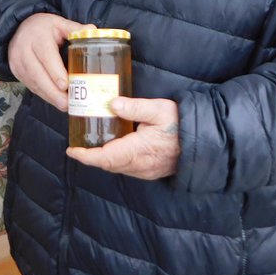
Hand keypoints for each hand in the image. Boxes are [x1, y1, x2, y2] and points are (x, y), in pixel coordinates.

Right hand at [8, 13, 93, 111]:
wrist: (20, 30)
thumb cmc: (43, 28)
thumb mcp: (58, 23)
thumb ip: (74, 28)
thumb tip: (92, 30)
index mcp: (37, 37)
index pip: (46, 56)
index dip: (55, 72)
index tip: (65, 85)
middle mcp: (24, 50)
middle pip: (37, 74)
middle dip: (52, 91)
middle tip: (67, 103)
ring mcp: (18, 63)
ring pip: (33, 83)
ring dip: (49, 96)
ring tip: (64, 105)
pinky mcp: (17, 72)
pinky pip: (31, 86)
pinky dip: (44, 94)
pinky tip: (55, 100)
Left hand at [66, 97, 180, 179]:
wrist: (203, 142)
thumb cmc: (182, 124)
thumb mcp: (160, 109)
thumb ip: (136, 107)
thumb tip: (112, 103)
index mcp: (139, 151)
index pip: (105, 157)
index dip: (86, 156)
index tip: (72, 150)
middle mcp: (139, 165)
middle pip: (107, 164)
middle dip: (90, 156)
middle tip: (76, 145)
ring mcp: (145, 171)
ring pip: (116, 167)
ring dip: (101, 159)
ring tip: (88, 145)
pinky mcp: (150, 171)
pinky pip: (126, 168)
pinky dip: (114, 160)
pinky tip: (110, 148)